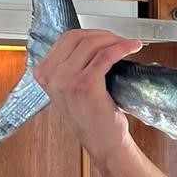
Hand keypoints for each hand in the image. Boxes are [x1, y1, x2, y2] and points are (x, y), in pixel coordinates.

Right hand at [33, 28, 142, 163]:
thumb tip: (94, 40)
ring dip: (115, 40)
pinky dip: (121, 48)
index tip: (107, 37)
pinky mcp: (85, 85)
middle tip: (121, 41)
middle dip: (104, 35)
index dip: (90, 34)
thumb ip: (71, 65)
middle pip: (79, 37)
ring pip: (92, 44)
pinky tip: (132, 48)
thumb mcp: (71, 88)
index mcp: (44, 73)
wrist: (102, 142)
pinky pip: (105, 56)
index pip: (66, 38)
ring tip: (128, 45)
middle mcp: (51, 76)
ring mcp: (66, 80)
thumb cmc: (92, 117)